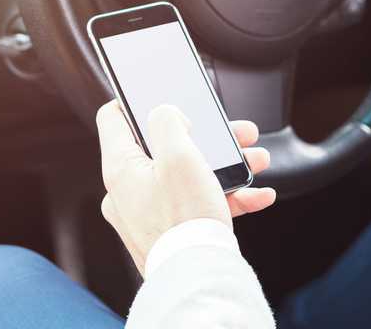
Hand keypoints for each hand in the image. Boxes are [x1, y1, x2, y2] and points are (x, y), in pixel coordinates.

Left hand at [96, 101, 274, 274]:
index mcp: (121, 168)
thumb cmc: (184, 218)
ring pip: (188, 175)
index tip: (160, 95)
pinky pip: (198, 204)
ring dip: (225, 166)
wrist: (198, 275)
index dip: (137, 101)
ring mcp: (149, 214)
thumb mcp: (179, 154)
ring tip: (254, 163)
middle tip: (234, 134)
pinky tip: (255, 195)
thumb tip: (165, 113)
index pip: (115, 119)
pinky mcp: (170, 232)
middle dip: (208, 138)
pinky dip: (226, 196)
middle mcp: (129, 191)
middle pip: (165, 148)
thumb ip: (168, 121)